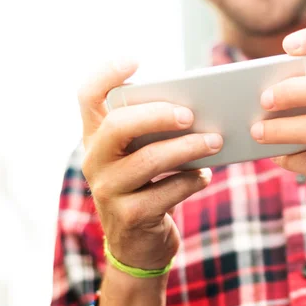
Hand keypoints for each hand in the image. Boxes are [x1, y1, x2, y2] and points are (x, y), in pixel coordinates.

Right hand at [78, 59, 222, 269]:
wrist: (139, 245)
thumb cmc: (148, 186)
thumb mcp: (144, 155)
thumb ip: (156, 131)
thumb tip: (200, 108)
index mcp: (97, 137)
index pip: (88, 96)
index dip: (106, 74)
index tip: (135, 60)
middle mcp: (94, 160)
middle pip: (119, 125)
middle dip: (159, 114)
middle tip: (191, 114)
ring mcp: (107, 191)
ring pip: (148, 160)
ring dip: (188, 148)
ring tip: (217, 140)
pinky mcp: (128, 217)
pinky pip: (166, 192)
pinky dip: (191, 181)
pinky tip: (204, 176)